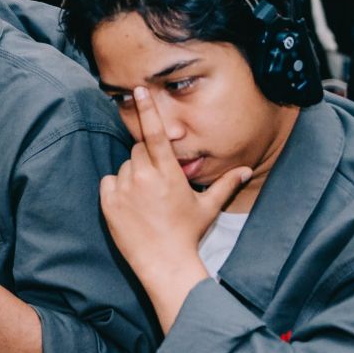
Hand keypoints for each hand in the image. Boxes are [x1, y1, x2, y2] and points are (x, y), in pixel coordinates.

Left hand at [99, 87, 250, 311]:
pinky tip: (131, 205)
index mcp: (169, 173)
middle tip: (158, 183)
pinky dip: (117, 188)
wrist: (164, 262)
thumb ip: (225, 184)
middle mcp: (144, 177)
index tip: (138, 90)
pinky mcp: (107, 202)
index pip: (155, 134)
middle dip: (148, 159)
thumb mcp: (208, 207)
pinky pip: (109, 181)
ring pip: (125, 166)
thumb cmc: (188, 234)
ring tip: (146, 200)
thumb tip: (245, 170)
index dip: (148, 110)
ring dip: (133, 175)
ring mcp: (123, 189)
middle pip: (139, 150)